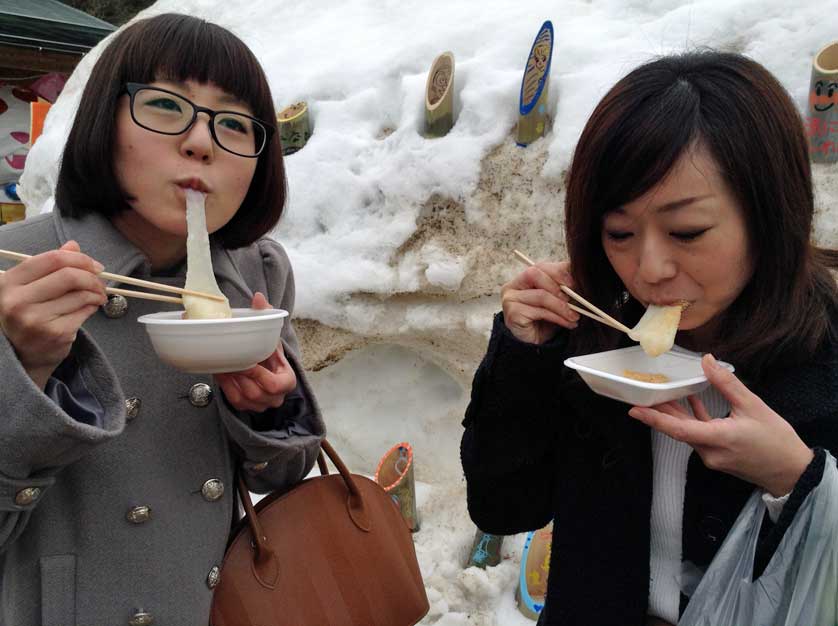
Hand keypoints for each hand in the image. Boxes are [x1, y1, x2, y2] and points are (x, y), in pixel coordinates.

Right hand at [0, 240, 106, 389]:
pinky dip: (93, 306)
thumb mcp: (29, 287)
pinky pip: (84, 312)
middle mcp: (18, 301)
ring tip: (98, 295)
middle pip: (69, 276)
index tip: (93, 265)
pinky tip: (91, 307)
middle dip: (92, 276)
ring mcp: (35, 320)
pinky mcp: (55, 334)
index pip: (52, 259)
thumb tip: (73, 246)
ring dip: (97, 292)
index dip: (79, 259)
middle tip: (100, 281)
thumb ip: (50, 266)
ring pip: (81, 294)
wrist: (21, 355)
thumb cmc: (27, 315)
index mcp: (9, 283)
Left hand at [213, 292, 296, 412]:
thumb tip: (258, 297)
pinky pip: (235, 401)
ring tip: (224, 366)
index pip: (274, 385)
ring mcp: (262, 405)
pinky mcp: (248, 407)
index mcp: (287, 380)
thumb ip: (266, 315)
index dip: (259, 376)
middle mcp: (276, 397)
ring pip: (244, 399)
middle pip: (256, 393)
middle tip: (230, 362)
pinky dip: (227, 388)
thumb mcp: (271, 334)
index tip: (247, 362)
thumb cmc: (269, 351)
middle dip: (241, 378)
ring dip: (231, 382)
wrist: (264, 366)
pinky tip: (222, 373)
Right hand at [501, 259, 579, 343]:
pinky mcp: (513, 314)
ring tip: (574, 315)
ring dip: (561, 306)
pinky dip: (558, 317)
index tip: (575, 283)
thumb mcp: (556, 300)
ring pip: (541, 295)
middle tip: (573, 298)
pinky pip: (540, 311)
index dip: (558, 272)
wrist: (534, 345)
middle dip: (557, 285)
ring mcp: (510, 299)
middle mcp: (513, 286)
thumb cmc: (544, 320)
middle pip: (534, 274)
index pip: (540, 266)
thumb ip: (563, 287)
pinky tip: (567, 323)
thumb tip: (580, 278)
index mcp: (523, 279)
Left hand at [628, 354, 814, 496]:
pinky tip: (690, 402)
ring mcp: (712, 456)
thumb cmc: (777, 440)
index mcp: (718, 439)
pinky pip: (699, 435)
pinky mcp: (717, 456)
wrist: (792, 471)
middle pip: (678, 429)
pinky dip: (693, 419)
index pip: (679, 429)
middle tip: (639, 395)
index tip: (634, 411)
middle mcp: (710, 451)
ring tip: (658, 395)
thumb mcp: (753, 406)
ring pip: (687, 432)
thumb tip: (707, 361)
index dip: (655, 419)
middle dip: (658, 412)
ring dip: (674, 414)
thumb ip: (727, 383)